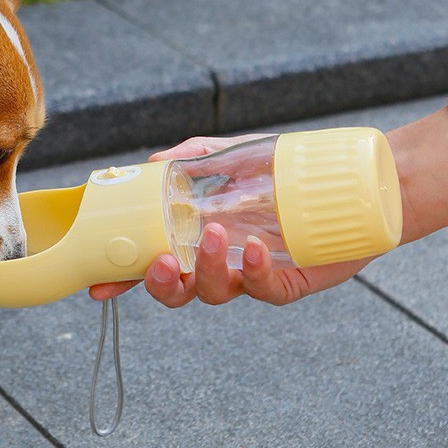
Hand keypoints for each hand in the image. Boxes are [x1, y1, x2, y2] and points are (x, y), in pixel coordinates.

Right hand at [88, 134, 371, 306]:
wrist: (347, 183)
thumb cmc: (280, 168)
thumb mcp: (229, 155)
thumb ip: (189, 159)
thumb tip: (150, 165)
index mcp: (194, 234)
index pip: (152, 259)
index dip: (124, 277)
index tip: (100, 285)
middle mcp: (217, 259)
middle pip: (177, 290)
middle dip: (161, 284)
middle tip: (162, 262)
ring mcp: (249, 274)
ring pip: (214, 292)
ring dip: (206, 269)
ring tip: (214, 235)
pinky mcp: (285, 283)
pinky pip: (262, 289)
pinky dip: (252, 273)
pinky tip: (252, 248)